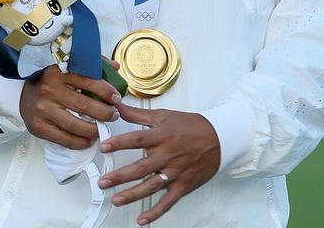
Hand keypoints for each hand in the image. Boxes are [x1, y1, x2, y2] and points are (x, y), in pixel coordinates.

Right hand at [20, 64, 121, 148]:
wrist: (22, 95)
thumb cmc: (51, 82)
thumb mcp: (68, 68)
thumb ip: (92, 66)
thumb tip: (115, 67)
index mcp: (59, 72)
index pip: (88, 80)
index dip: (106, 91)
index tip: (116, 98)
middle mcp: (49, 90)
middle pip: (83, 105)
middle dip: (104, 112)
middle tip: (114, 115)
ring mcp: (42, 110)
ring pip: (74, 124)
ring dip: (93, 130)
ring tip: (102, 129)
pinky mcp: (37, 127)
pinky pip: (62, 138)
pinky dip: (78, 142)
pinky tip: (88, 140)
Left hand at [97, 103, 220, 224]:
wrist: (221, 137)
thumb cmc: (192, 126)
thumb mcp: (165, 116)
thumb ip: (139, 115)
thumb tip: (117, 107)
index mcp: (163, 136)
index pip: (138, 139)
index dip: (120, 143)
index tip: (104, 147)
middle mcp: (168, 155)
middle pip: (141, 167)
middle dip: (120, 176)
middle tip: (103, 182)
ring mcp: (176, 172)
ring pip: (152, 185)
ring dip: (133, 194)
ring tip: (116, 200)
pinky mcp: (184, 185)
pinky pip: (169, 201)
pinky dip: (156, 212)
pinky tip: (142, 220)